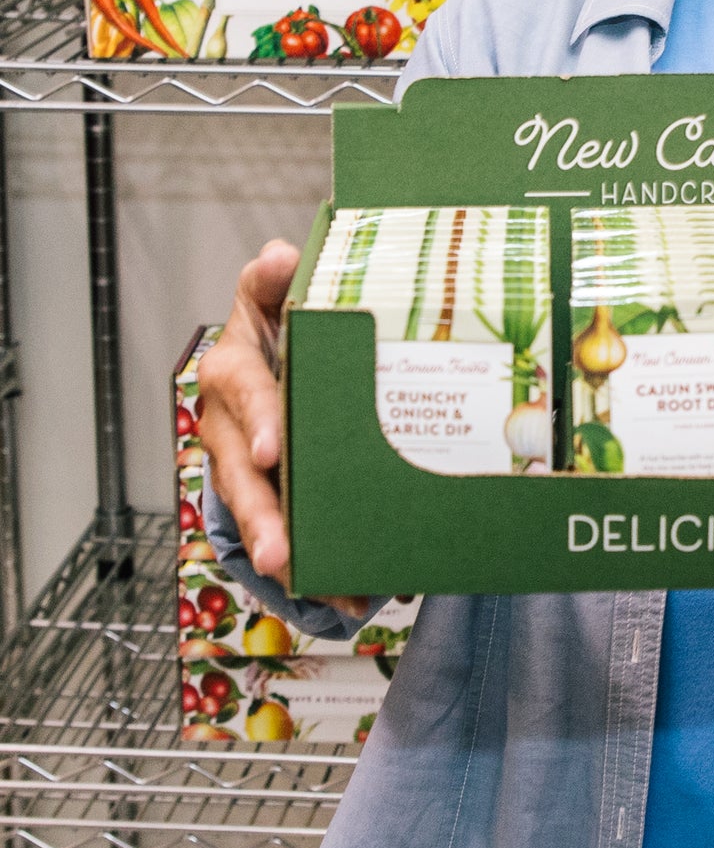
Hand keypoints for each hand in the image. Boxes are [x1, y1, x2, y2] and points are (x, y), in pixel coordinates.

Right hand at [196, 241, 367, 620]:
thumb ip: (276, 277)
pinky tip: (349, 593)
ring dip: (280, 549)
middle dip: (260, 513)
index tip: (273, 450)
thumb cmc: (282, 323)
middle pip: (241, 472)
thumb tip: (280, 255)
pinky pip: (284, 533)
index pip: (242, 388)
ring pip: (254, 512)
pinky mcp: (266, 494)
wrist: (277, 358)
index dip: (257, 418)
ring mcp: (243, 463)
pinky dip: (313, 566)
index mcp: (235, 368)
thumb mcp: (275, 293)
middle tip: (278, 549)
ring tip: (304, 581)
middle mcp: (229, 422)